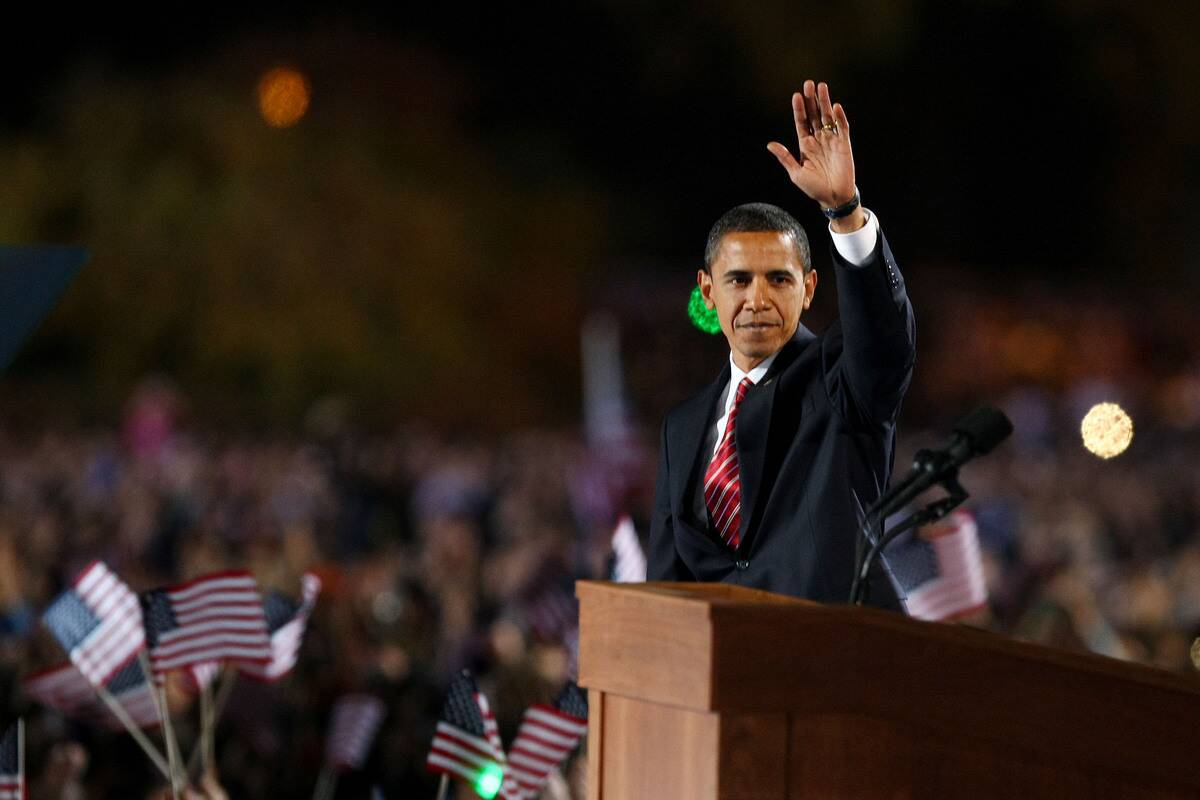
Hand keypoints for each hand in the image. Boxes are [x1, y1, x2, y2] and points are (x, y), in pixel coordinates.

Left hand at [767, 80, 856, 210]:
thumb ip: (785, 157)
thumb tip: (770, 144)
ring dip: (825, 103)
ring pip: (827, 117)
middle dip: (812, 100)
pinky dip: (840, 117)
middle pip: (814, 115)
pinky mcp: (844, 144)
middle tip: (809, 84)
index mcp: (805, 145)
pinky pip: (842, 128)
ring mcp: (831, 140)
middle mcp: (818, 139)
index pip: (801, 123)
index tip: (796, 96)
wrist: (833, 197)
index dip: (799, 109)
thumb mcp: (796, 173)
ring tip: (822, 87)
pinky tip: (836, 107)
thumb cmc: (814, 187)